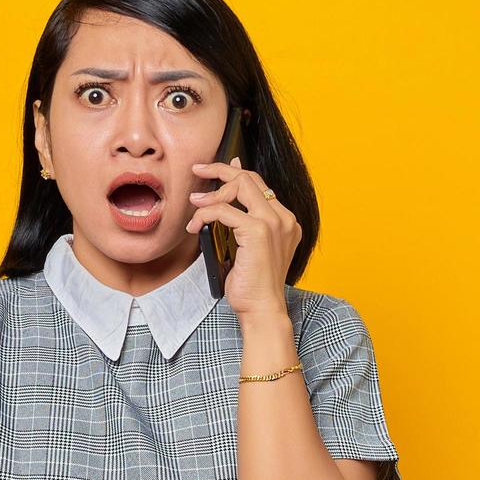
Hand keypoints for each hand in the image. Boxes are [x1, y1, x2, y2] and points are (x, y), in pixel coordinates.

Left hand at [186, 155, 301, 319]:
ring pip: (238, 187)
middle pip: (250, 178)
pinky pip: (223, 210)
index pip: (260, 185)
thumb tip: (224, 201)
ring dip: (210, 193)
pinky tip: (196, 226)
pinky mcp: (258, 231)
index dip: (235, 173)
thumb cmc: (253, 286)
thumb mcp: (248, 250)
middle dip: (219, 170)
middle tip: (197, 170)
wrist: (262, 309)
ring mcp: (273, 223)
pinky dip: (205, 214)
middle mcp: (284, 218)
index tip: (214, 170)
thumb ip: (241, 224)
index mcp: (285, 222)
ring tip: (194, 204)